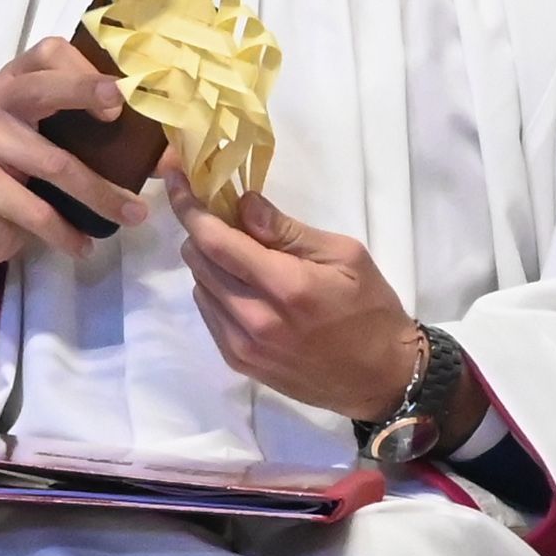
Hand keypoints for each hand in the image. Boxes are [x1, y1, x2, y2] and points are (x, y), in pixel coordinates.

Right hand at [0, 35, 152, 285]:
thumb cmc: (23, 176)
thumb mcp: (55, 144)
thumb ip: (94, 136)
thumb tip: (166, 154)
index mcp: (15, 82)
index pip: (49, 53)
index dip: (86, 70)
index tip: (119, 98)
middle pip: (42, 88)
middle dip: (85, 93)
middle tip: (120, 116)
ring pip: (54, 162)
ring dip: (101, 194)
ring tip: (134, 215)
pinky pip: (34, 209)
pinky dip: (65, 232)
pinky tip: (84, 246)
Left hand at [175, 190, 429, 423]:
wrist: (380, 378)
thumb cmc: (370, 309)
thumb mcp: (345, 255)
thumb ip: (288, 231)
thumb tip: (243, 205)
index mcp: (286, 286)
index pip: (216, 241)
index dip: (188, 206)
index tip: (175, 177)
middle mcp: (255, 319)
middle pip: (199, 261)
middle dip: (204, 230)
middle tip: (226, 216)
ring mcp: (243, 345)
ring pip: (199, 286)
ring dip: (210, 262)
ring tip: (243, 255)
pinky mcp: (239, 362)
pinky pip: (208, 314)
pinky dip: (216, 290)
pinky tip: (245, 286)